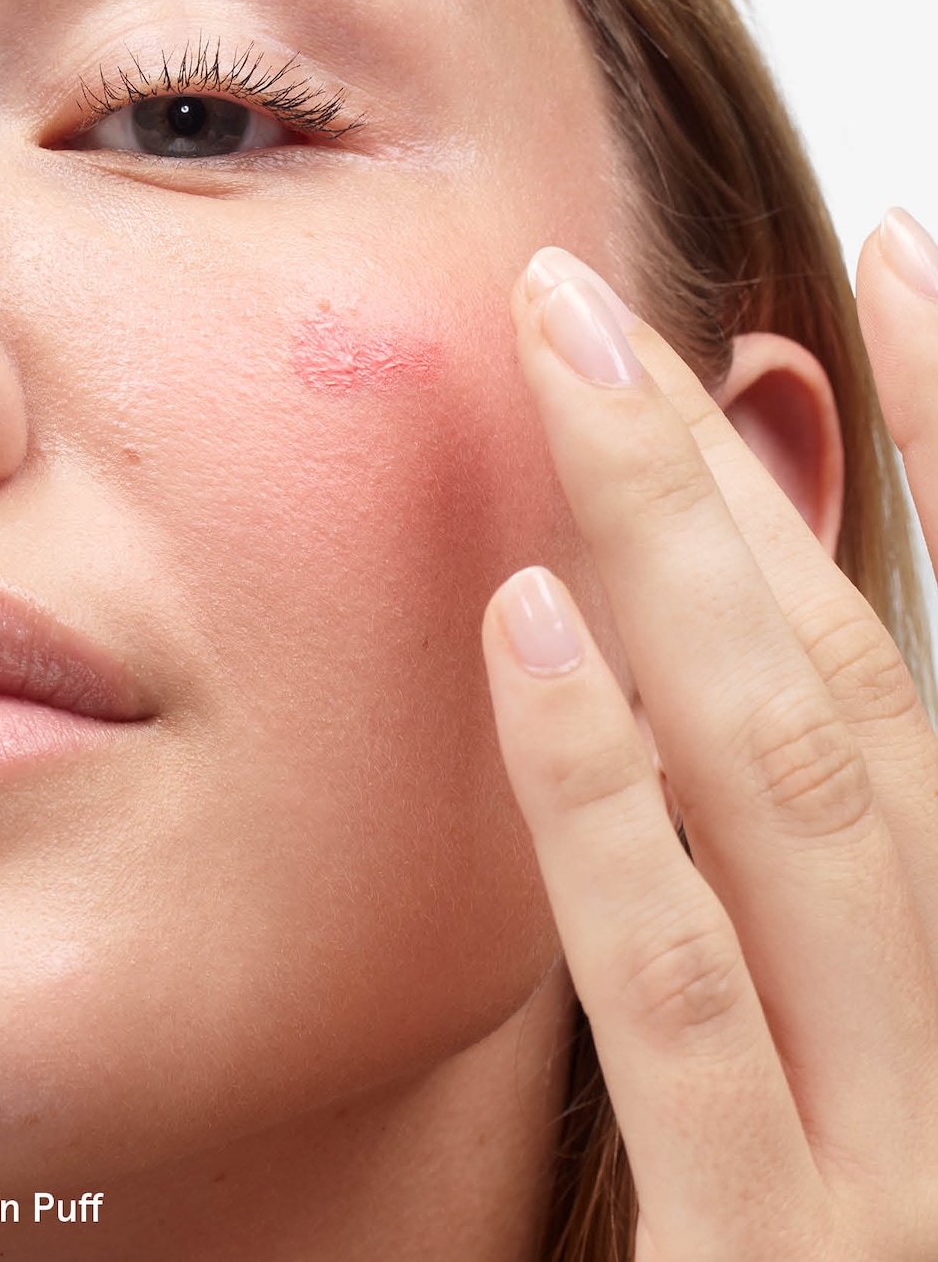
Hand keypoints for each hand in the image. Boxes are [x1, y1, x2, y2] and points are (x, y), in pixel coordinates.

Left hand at [481, 237, 937, 1259]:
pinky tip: (534, 629)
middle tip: (600, 298)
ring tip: (578, 373)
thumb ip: (796, 884)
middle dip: (738, 470)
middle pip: (862, 683)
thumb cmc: (855, 1222)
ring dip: (685, 556)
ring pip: (806, 788)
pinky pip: (683, 1007)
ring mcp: (904, 1164)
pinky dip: (613, 802)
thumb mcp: (854, 1060)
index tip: (890, 267)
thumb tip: (676, 656)